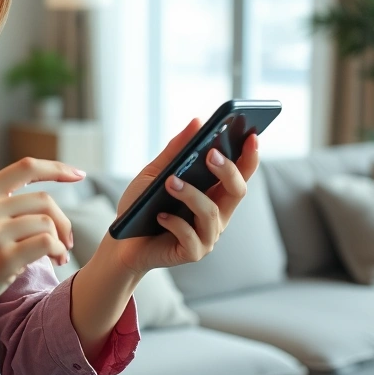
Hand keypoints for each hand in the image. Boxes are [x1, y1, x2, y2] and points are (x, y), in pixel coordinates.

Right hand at [0, 158, 80, 325]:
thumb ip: (0, 203)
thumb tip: (46, 204)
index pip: (25, 167)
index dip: (56, 168)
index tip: (78, 174)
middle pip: (44, 200)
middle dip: (62, 220)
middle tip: (65, 240)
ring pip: (47, 223)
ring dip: (61, 240)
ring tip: (58, 255)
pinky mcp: (3, 259)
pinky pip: (46, 244)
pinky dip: (57, 251)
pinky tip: (53, 260)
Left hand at [107, 118, 259, 277]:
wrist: (122, 242)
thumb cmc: (141, 207)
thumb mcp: (155, 174)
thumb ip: (176, 151)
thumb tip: (198, 121)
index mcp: (213, 193)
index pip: (240, 174)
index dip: (250, 156)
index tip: (252, 136)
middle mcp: (216, 215)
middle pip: (237, 191)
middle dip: (227, 170)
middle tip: (211, 153)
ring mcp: (206, 236)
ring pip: (211, 213)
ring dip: (191, 194)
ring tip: (170, 181)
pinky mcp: (192, 253)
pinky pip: (190, 236)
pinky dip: (174, 223)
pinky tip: (159, 215)